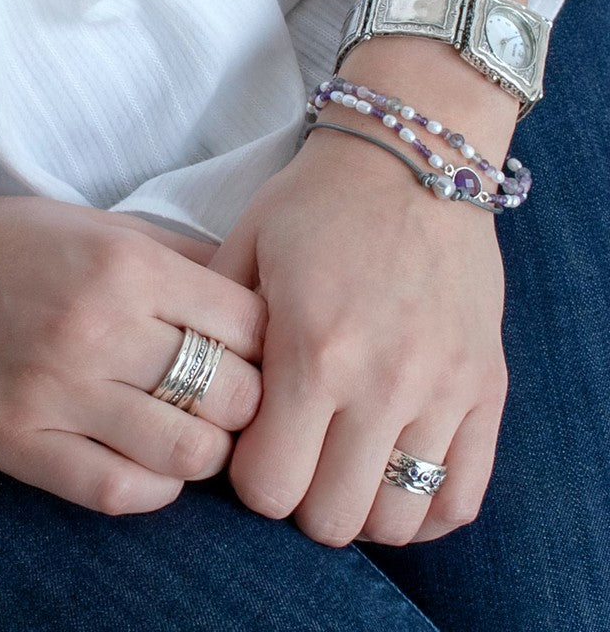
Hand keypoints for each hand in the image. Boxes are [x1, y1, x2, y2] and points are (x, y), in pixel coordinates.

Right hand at [0, 195, 265, 514]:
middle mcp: (99, 328)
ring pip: (185, 452)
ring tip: (194, 433)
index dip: (269, 345)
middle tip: (234, 399)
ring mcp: (54, 392)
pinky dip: (154, 490)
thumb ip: (179, 255)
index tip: (256, 353)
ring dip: (207, 451)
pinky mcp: (13, 442)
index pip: (249, 324)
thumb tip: (248, 292)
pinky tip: (153, 467)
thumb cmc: (6, 242)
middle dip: (250, 403)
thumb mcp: (100, 224)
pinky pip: (114, 492)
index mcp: (128, 266)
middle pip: (232, 393)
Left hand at [211, 127, 507, 545]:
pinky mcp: (487, 387)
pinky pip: (462, 495)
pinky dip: (425, 509)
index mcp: (313, 351)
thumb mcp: (245, 250)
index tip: (251, 447)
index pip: (268, 488)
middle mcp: (383, 383)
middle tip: (296, 459)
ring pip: (398, 521)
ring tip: (343, 469)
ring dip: (359, 509)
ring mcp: (444, 390)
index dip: (249, 479)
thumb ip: (214, 328)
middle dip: (299, 502)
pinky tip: (394, 474)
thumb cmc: (317, 204)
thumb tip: (195, 396)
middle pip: (330, 520)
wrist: (413, 162)